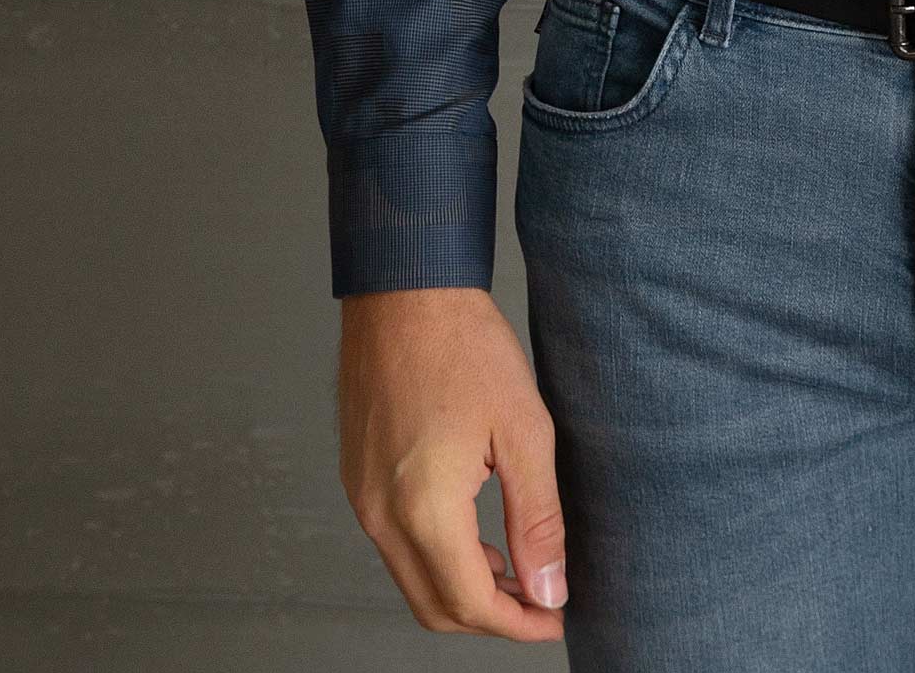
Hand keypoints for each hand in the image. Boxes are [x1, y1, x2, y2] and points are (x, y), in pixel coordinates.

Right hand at [336, 285, 567, 640]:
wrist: (405, 290)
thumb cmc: (463, 345)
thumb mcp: (524, 429)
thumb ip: (537, 519)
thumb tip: (550, 589)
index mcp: (422, 508)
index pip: (470, 604)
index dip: (519, 624)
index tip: (556, 620)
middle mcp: (381, 515)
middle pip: (435, 608)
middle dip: (491, 619)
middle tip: (542, 602)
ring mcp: (363, 499)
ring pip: (412, 581)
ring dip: (463, 589)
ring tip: (517, 569)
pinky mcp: (358, 479)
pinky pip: (396, 546)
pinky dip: (437, 557)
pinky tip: (476, 532)